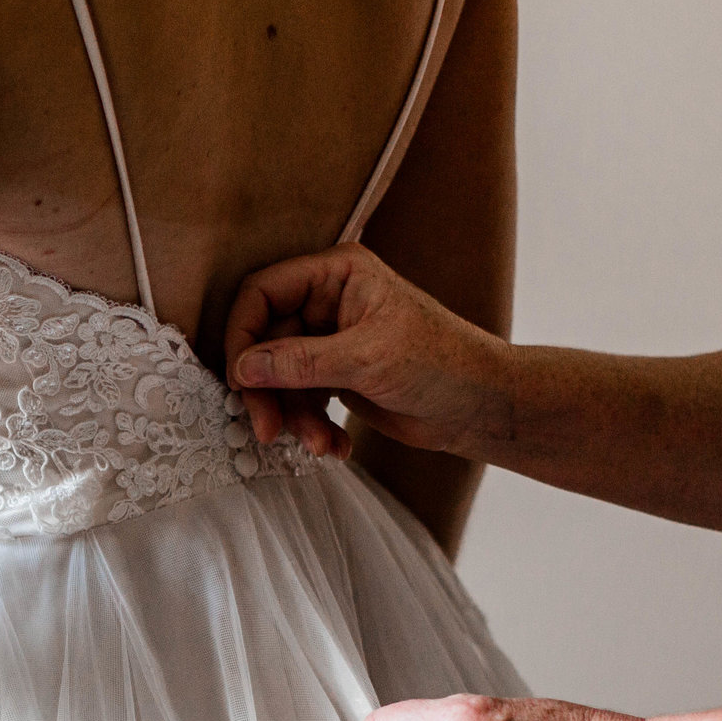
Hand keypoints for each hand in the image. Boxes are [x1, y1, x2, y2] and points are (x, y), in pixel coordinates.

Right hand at [225, 244, 512, 456]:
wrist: (481, 407)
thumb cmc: (441, 364)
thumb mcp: (367, 359)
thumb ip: (300, 362)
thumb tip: (241, 367)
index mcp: (337, 274)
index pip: (263, 292)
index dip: (243, 335)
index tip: (240, 381)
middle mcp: (328, 301)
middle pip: (264, 341)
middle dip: (267, 391)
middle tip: (268, 430)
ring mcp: (330, 340)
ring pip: (279, 378)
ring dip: (294, 417)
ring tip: (319, 444)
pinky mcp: (336, 375)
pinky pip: (300, 399)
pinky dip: (311, 427)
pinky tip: (336, 446)